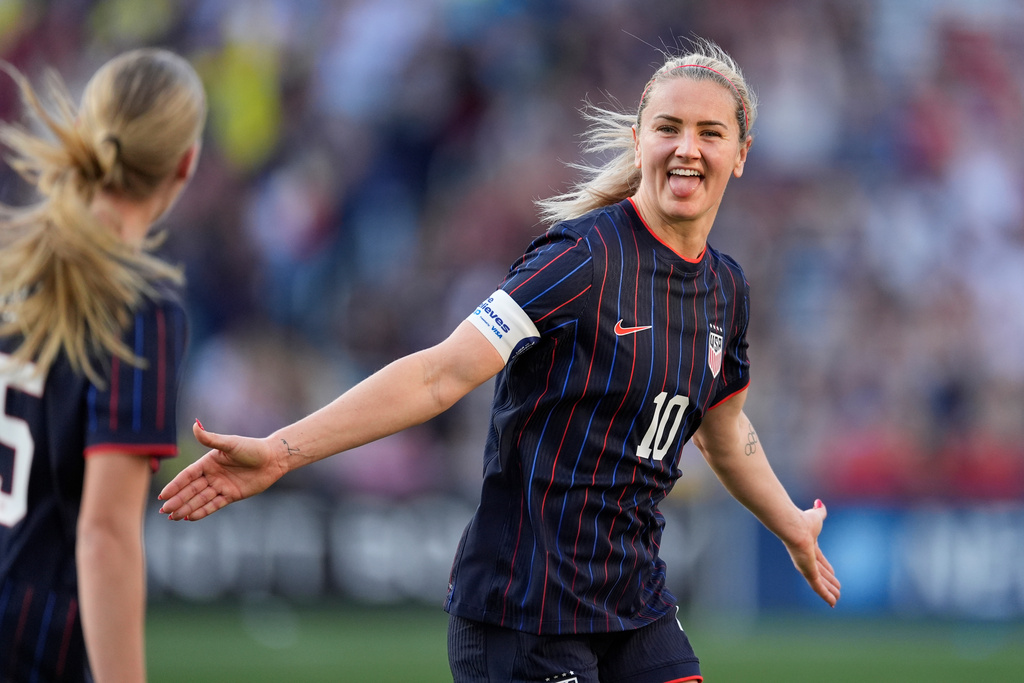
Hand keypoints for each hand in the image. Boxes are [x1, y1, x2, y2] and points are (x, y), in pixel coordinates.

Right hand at [157, 421, 285, 520]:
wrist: (273, 459)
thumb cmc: (252, 448)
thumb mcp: (230, 443)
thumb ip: (211, 438)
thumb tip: (194, 424)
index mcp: (209, 462)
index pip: (188, 476)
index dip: (175, 486)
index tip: (162, 496)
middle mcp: (213, 475)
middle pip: (191, 490)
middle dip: (178, 500)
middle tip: (164, 511)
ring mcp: (222, 486)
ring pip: (200, 499)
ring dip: (187, 508)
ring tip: (173, 517)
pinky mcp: (232, 495)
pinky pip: (214, 505)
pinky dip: (203, 511)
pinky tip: (190, 518)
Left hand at [784, 499, 840, 606]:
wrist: (793, 526)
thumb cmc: (803, 520)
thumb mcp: (816, 516)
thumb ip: (819, 511)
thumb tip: (819, 502)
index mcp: (809, 547)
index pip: (820, 560)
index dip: (827, 568)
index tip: (834, 573)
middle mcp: (806, 559)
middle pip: (821, 573)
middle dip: (830, 582)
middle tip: (838, 589)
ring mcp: (806, 566)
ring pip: (820, 583)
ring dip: (829, 591)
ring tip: (837, 599)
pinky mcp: (808, 572)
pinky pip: (818, 587)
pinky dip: (826, 595)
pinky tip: (833, 603)